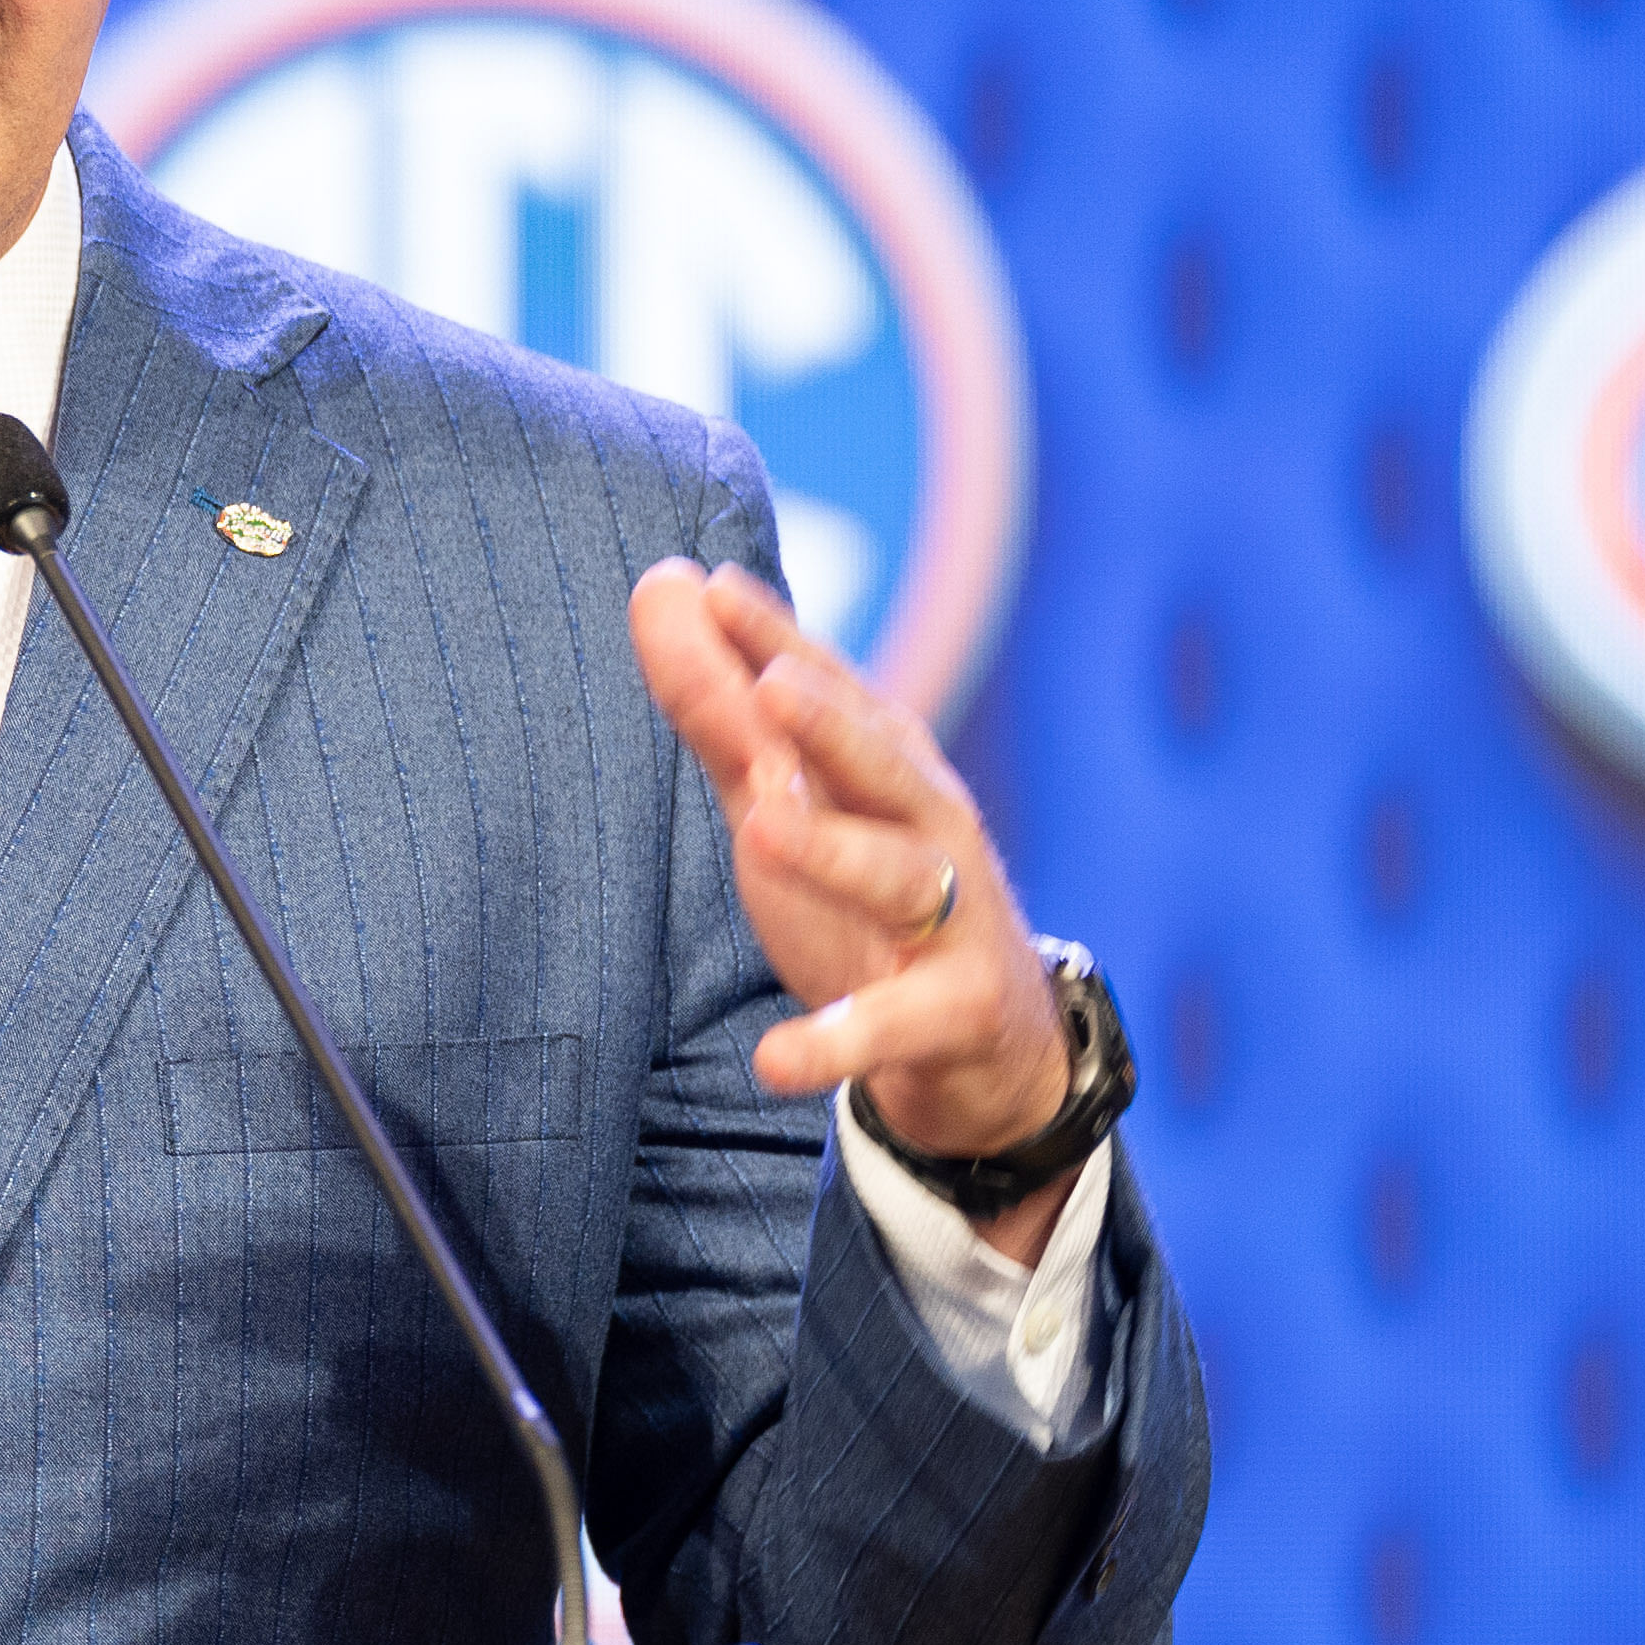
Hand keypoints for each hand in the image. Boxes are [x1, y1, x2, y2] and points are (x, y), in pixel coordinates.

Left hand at [627, 558, 1078, 1259]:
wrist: (985, 1046)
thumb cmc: (869, 900)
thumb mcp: (789, 804)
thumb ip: (722, 711)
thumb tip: (659, 585)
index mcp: (887, 768)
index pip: (831, 690)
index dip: (777, 641)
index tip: (712, 589)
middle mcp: (930, 828)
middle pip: (884, 765)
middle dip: (834, 724)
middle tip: (772, 685)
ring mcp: (952, 919)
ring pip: (897, 876)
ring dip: (832, 851)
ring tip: (763, 827)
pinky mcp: (956, 1013)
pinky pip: (893, 1025)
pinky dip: (837, 1039)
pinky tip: (776, 1059)